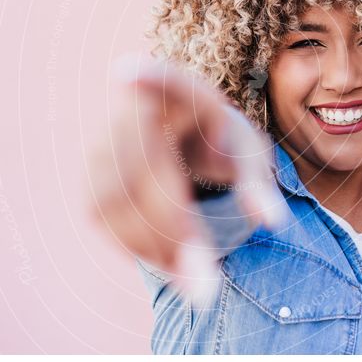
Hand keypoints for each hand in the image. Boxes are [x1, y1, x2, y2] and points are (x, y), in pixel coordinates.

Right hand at [88, 52, 286, 299]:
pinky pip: (101, 216)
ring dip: (152, 246)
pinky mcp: (90, 174)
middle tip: (206, 288)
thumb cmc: (223, 148)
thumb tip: (272, 221)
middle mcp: (133, 110)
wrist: (182, 145)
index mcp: (182, 94)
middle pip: (141, 167)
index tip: (127, 72)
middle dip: (172, 230)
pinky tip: (170, 263)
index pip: (165, 81)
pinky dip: (133, 245)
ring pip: (114, 199)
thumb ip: (259, 186)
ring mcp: (104, 140)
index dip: (146, 77)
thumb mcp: (249, 160)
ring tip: (195, 280)